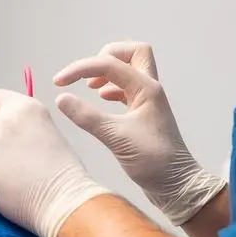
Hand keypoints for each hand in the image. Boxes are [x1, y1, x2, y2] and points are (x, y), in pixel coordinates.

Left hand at [0, 91, 108, 236]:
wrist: (63, 203)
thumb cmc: (65, 178)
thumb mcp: (50, 136)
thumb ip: (26, 131)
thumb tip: (11, 145)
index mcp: (25, 108)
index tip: (4, 134)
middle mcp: (1, 122)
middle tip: (19, 173)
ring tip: (17, 188)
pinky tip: (4, 198)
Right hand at [54, 43, 225, 227]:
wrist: (176, 184)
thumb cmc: (154, 162)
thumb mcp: (116, 138)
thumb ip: (87, 117)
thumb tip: (61, 98)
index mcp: (147, 89)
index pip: (109, 63)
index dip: (81, 68)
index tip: (59, 82)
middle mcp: (150, 89)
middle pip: (131, 52)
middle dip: (105, 56)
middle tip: (87, 76)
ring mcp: (148, 101)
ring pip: (129, 69)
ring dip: (108, 72)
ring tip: (89, 88)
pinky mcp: (143, 114)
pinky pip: (126, 89)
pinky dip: (111, 88)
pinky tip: (101, 100)